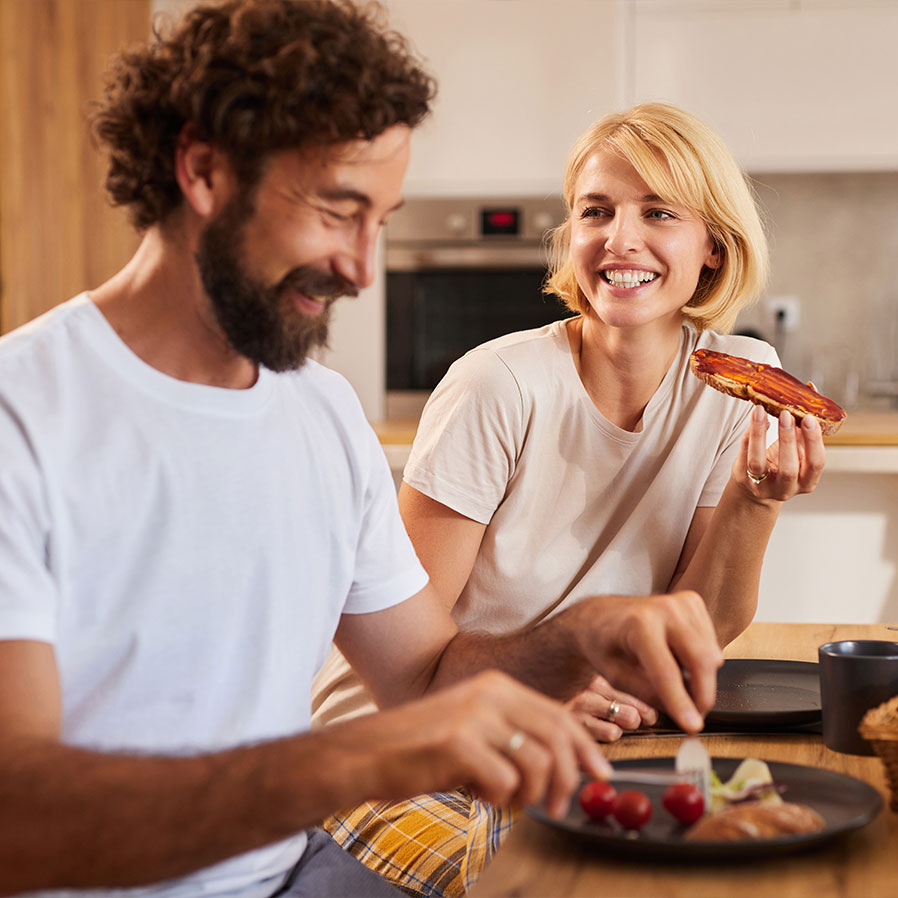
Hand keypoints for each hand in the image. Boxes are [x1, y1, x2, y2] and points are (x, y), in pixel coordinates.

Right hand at [350, 670, 610, 819]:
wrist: (369, 752)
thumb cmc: (423, 747)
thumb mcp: (474, 728)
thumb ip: (514, 736)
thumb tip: (563, 765)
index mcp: (497, 686)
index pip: (559, 715)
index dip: (586, 747)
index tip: (601, 773)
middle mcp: (490, 694)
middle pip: (557, 737)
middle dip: (567, 778)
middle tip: (558, 806)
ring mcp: (475, 716)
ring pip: (537, 763)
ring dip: (530, 795)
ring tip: (507, 802)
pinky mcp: (460, 743)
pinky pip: (506, 782)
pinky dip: (498, 798)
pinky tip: (475, 793)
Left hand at [571, 591, 722, 733]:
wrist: (600, 614)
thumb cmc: (603, 643)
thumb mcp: (615, 675)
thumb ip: (647, 694)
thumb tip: (681, 711)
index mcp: (639, 624)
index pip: (667, 671)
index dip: (681, 703)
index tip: (692, 726)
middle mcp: (664, 608)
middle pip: (701, 660)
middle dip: (702, 696)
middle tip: (692, 718)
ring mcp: (681, 602)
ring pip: (712, 654)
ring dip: (702, 680)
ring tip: (677, 687)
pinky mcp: (692, 602)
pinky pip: (711, 642)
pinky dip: (701, 660)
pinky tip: (679, 661)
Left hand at [738, 404, 825, 501]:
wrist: (759, 487)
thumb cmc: (783, 464)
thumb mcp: (799, 451)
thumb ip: (804, 427)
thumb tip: (810, 389)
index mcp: (807, 481)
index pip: (816, 463)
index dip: (814, 440)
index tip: (809, 418)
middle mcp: (786, 489)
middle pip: (788, 468)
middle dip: (787, 439)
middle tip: (786, 413)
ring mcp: (762, 487)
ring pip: (758, 463)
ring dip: (760, 434)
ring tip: (761, 410)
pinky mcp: (743, 479)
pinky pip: (743, 455)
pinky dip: (749, 435)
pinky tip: (756, 418)